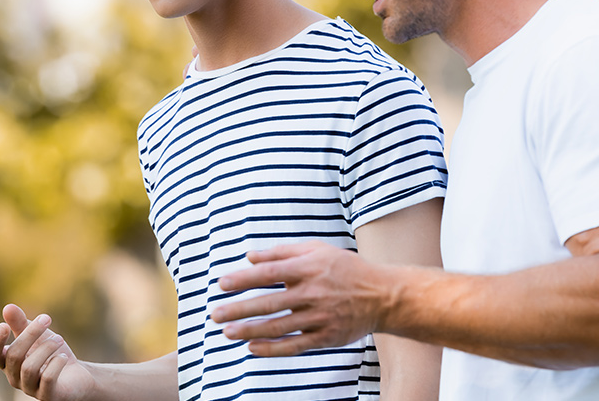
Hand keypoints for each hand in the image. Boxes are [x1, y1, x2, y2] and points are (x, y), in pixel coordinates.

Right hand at [0, 303, 97, 399]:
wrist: (77, 376)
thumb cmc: (52, 354)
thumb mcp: (38, 336)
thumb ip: (21, 323)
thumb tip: (7, 307)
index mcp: (9, 363)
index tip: (4, 325)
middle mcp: (15, 378)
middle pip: (14, 356)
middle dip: (31, 334)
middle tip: (47, 319)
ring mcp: (30, 389)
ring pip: (28, 368)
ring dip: (46, 348)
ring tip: (59, 339)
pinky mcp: (48, 396)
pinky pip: (47, 379)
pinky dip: (56, 364)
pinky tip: (63, 357)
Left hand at [210, 241, 390, 356]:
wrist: (383, 295)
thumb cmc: (345, 268)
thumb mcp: (317, 250)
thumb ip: (282, 251)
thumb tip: (249, 256)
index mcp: (308, 267)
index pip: (268, 273)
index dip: (243, 279)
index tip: (221, 284)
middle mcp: (312, 292)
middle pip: (269, 302)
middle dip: (239, 309)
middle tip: (215, 314)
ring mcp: (319, 317)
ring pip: (278, 326)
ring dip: (250, 330)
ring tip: (227, 332)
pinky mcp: (325, 337)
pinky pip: (294, 346)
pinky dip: (272, 348)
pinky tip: (252, 347)